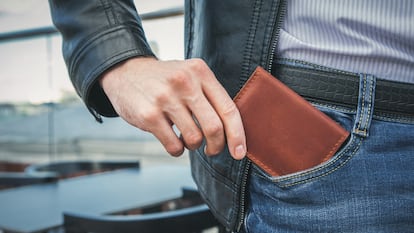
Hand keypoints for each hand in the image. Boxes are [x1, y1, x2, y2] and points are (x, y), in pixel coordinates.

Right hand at [100, 57, 245, 159]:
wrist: (125, 72)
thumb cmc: (164, 80)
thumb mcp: (190, 75)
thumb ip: (209, 95)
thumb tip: (232, 130)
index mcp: (200, 72)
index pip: (228, 108)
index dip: (237, 135)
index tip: (239, 152)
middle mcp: (185, 82)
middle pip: (214, 128)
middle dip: (217, 146)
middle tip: (212, 150)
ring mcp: (165, 98)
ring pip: (194, 139)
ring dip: (193, 146)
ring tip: (186, 139)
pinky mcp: (149, 115)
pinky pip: (174, 146)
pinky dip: (177, 150)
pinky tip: (173, 141)